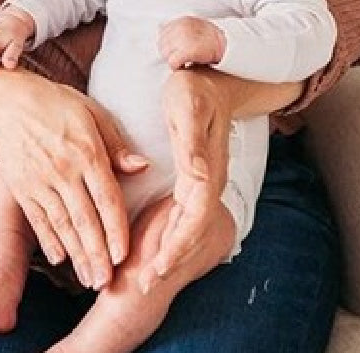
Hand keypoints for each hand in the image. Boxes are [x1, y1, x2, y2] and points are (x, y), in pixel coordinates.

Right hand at [0, 70, 147, 290]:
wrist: (8, 100)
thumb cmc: (57, 103)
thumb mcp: (93, 113)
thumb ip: (116, 144)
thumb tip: (142, 167)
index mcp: (87, 152)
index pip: (107, 199)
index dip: (117, 230)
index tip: (125, 256)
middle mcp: (63, 170)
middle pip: (85, 220)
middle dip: (98, 255)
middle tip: (108, 284)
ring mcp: (40, 181)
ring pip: (62, 225)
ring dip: (77, 256)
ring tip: (89, 279)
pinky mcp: (21, 187)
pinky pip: (38, 219)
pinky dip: (50, 240)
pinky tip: (61, 259)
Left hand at [138, 67, 231, 291]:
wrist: (214, 76)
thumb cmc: (195, 88)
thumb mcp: (188, 108)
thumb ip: (192, 143)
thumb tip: (196, 176)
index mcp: (206, 169)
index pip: (193, 219)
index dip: (177, 246)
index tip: (157, 268)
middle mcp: (208, 180)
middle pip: (192, 230)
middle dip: (171, 259)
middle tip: (145, 285)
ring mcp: (204, 180)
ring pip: (189, 226)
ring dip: (171, 251)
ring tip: (147, 275)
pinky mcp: (196, 177)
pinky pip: (185, 213)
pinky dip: (172, 233)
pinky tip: (156, 245)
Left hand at [157, 16, 225, 69]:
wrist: (228, 45)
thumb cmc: (211, 39)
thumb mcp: (196, 26)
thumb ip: (179, 27)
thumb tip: (159, 28)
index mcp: (182, 21)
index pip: (162, 33)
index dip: (167, 44)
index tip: (175, 49)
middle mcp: (182, 27)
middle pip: (162, 44)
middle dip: (168, 52)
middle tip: (180, 57)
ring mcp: (185, 38)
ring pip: (165, 53)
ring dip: (172, 59)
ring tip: (183, 61)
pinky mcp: (188, 51)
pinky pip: (173, 61)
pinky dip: (176, 66)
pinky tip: (184, 66)